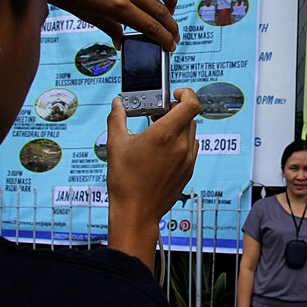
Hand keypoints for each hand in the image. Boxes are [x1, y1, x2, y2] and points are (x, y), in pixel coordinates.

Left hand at [48, 0, 179, 50]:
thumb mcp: (87, 15)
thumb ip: (110, 28)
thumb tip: (121, 42)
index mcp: (115, 7)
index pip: (150, 26)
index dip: (164, 38)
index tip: (171, 45)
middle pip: (158, 9)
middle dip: (171, 25)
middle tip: (174, 33)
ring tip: (169, 7)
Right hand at [106, 88, 200, 264]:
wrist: (136, 212)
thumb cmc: (125, 181)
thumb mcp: (115, 145)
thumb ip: (117, 118)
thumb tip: (117, 104)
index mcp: (164, 135)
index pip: (191, 104)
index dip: (186, 93)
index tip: (174, 94)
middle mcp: (180, 146)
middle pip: (189, 116)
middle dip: (175, 110)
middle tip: (157, 114)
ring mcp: (187, 159)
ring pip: (191, 131)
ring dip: (179, 126)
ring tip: (159, 132)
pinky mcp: (188, 171)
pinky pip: (191, 147)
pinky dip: (182, 141)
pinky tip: (164, 148)